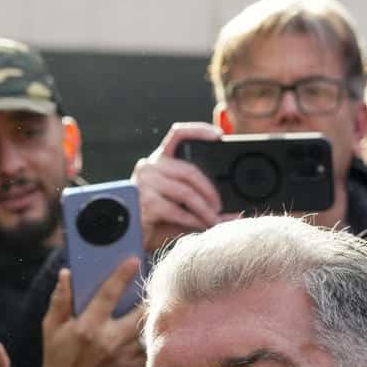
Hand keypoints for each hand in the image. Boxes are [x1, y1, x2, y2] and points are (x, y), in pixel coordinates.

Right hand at [17, 261, 145, 366]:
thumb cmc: (56, 358)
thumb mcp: (51, 327)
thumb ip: (60, 299)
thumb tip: (66, 273)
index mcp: (87, 327)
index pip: (109, 293)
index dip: (123, 274)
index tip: (134, 260)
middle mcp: (107, 341)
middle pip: (139, 310)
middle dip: (148, 295)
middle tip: (152, 284)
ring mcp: (122, 358)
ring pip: (146, 329)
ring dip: (151, 314)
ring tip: (153, 302)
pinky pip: (147, 347)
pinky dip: (149, 335)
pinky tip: (148, 326)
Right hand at [132, 122, 223, 254]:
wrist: (130, 236)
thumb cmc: (158, 220)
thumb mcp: (181, 207)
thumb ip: (204, 205)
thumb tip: (235, 213)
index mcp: (159, 160)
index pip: (177, 135)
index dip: (198, 131)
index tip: (218, 136)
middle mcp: (149, 166)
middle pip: (189, 171)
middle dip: (210, 190)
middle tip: (220, 207)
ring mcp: (144, 183)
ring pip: (185, 192)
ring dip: (204, 209)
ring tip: (213, 220)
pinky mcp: (145, 202)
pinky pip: (177, 210)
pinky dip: (193, 220)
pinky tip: (200, 226)